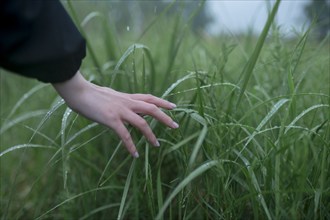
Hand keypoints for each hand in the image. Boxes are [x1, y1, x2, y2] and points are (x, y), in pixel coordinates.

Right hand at [52, 71, 177, 157]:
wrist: (78, 91)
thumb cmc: (91, 94)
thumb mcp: (110, 96)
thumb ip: (120, 102)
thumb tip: (124, 107)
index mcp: (127, 97)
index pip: (149, 98)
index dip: (162, 102)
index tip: (173, 106)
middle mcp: (127, 103)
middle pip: (151, 108)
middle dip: (165, 117)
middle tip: (175, 126)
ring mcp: (120, 111)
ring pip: (142, 123)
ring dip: (151, 135)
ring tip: (156, 144)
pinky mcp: (111, 119)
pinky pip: (124, 135)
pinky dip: (131, 145)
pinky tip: (135, 154)